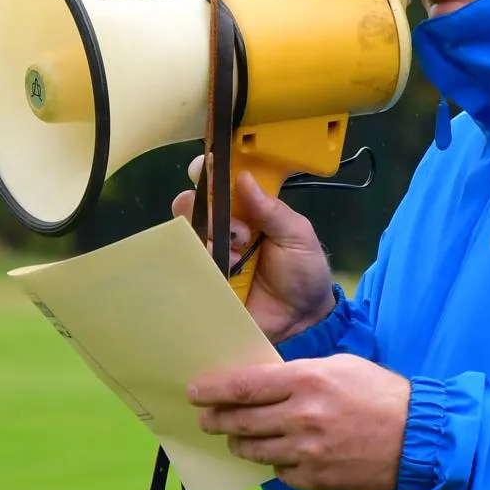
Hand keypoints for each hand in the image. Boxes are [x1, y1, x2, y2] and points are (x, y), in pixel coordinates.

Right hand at [173, 162, 334, 343]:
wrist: (302, 323)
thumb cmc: (304, 273)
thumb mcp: (298, 236)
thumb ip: (272, 209)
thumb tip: (243, 178)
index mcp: (247, 210)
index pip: (220, 181)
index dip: (209, 170)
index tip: (209, 166)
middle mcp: (222, 228)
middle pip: (191, 204)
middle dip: (208, 208)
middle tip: (241, 230)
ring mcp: (209, 255)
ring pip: (186, 233)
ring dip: (210, 239)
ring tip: (239, 257)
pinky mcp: (202, 281)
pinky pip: (186, 265)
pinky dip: (203, 264)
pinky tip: (226, 273)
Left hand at [189, 354, 411, 489]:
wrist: (419, 439)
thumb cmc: (379, 395)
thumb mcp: (339, 367)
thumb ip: (298, 374)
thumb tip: (261, 382)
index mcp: (307, 381)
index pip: (244, 387)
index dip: (212, 390)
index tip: (194, 393)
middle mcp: (302, 417)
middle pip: (241, 422)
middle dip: (217, 420)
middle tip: (206, 419)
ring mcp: (308, 453)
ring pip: (255, 451)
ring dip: (240, 443)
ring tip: (237, 437)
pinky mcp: (316, 481)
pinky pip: (281, 474)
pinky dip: (277, 464)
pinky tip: (282, 455)